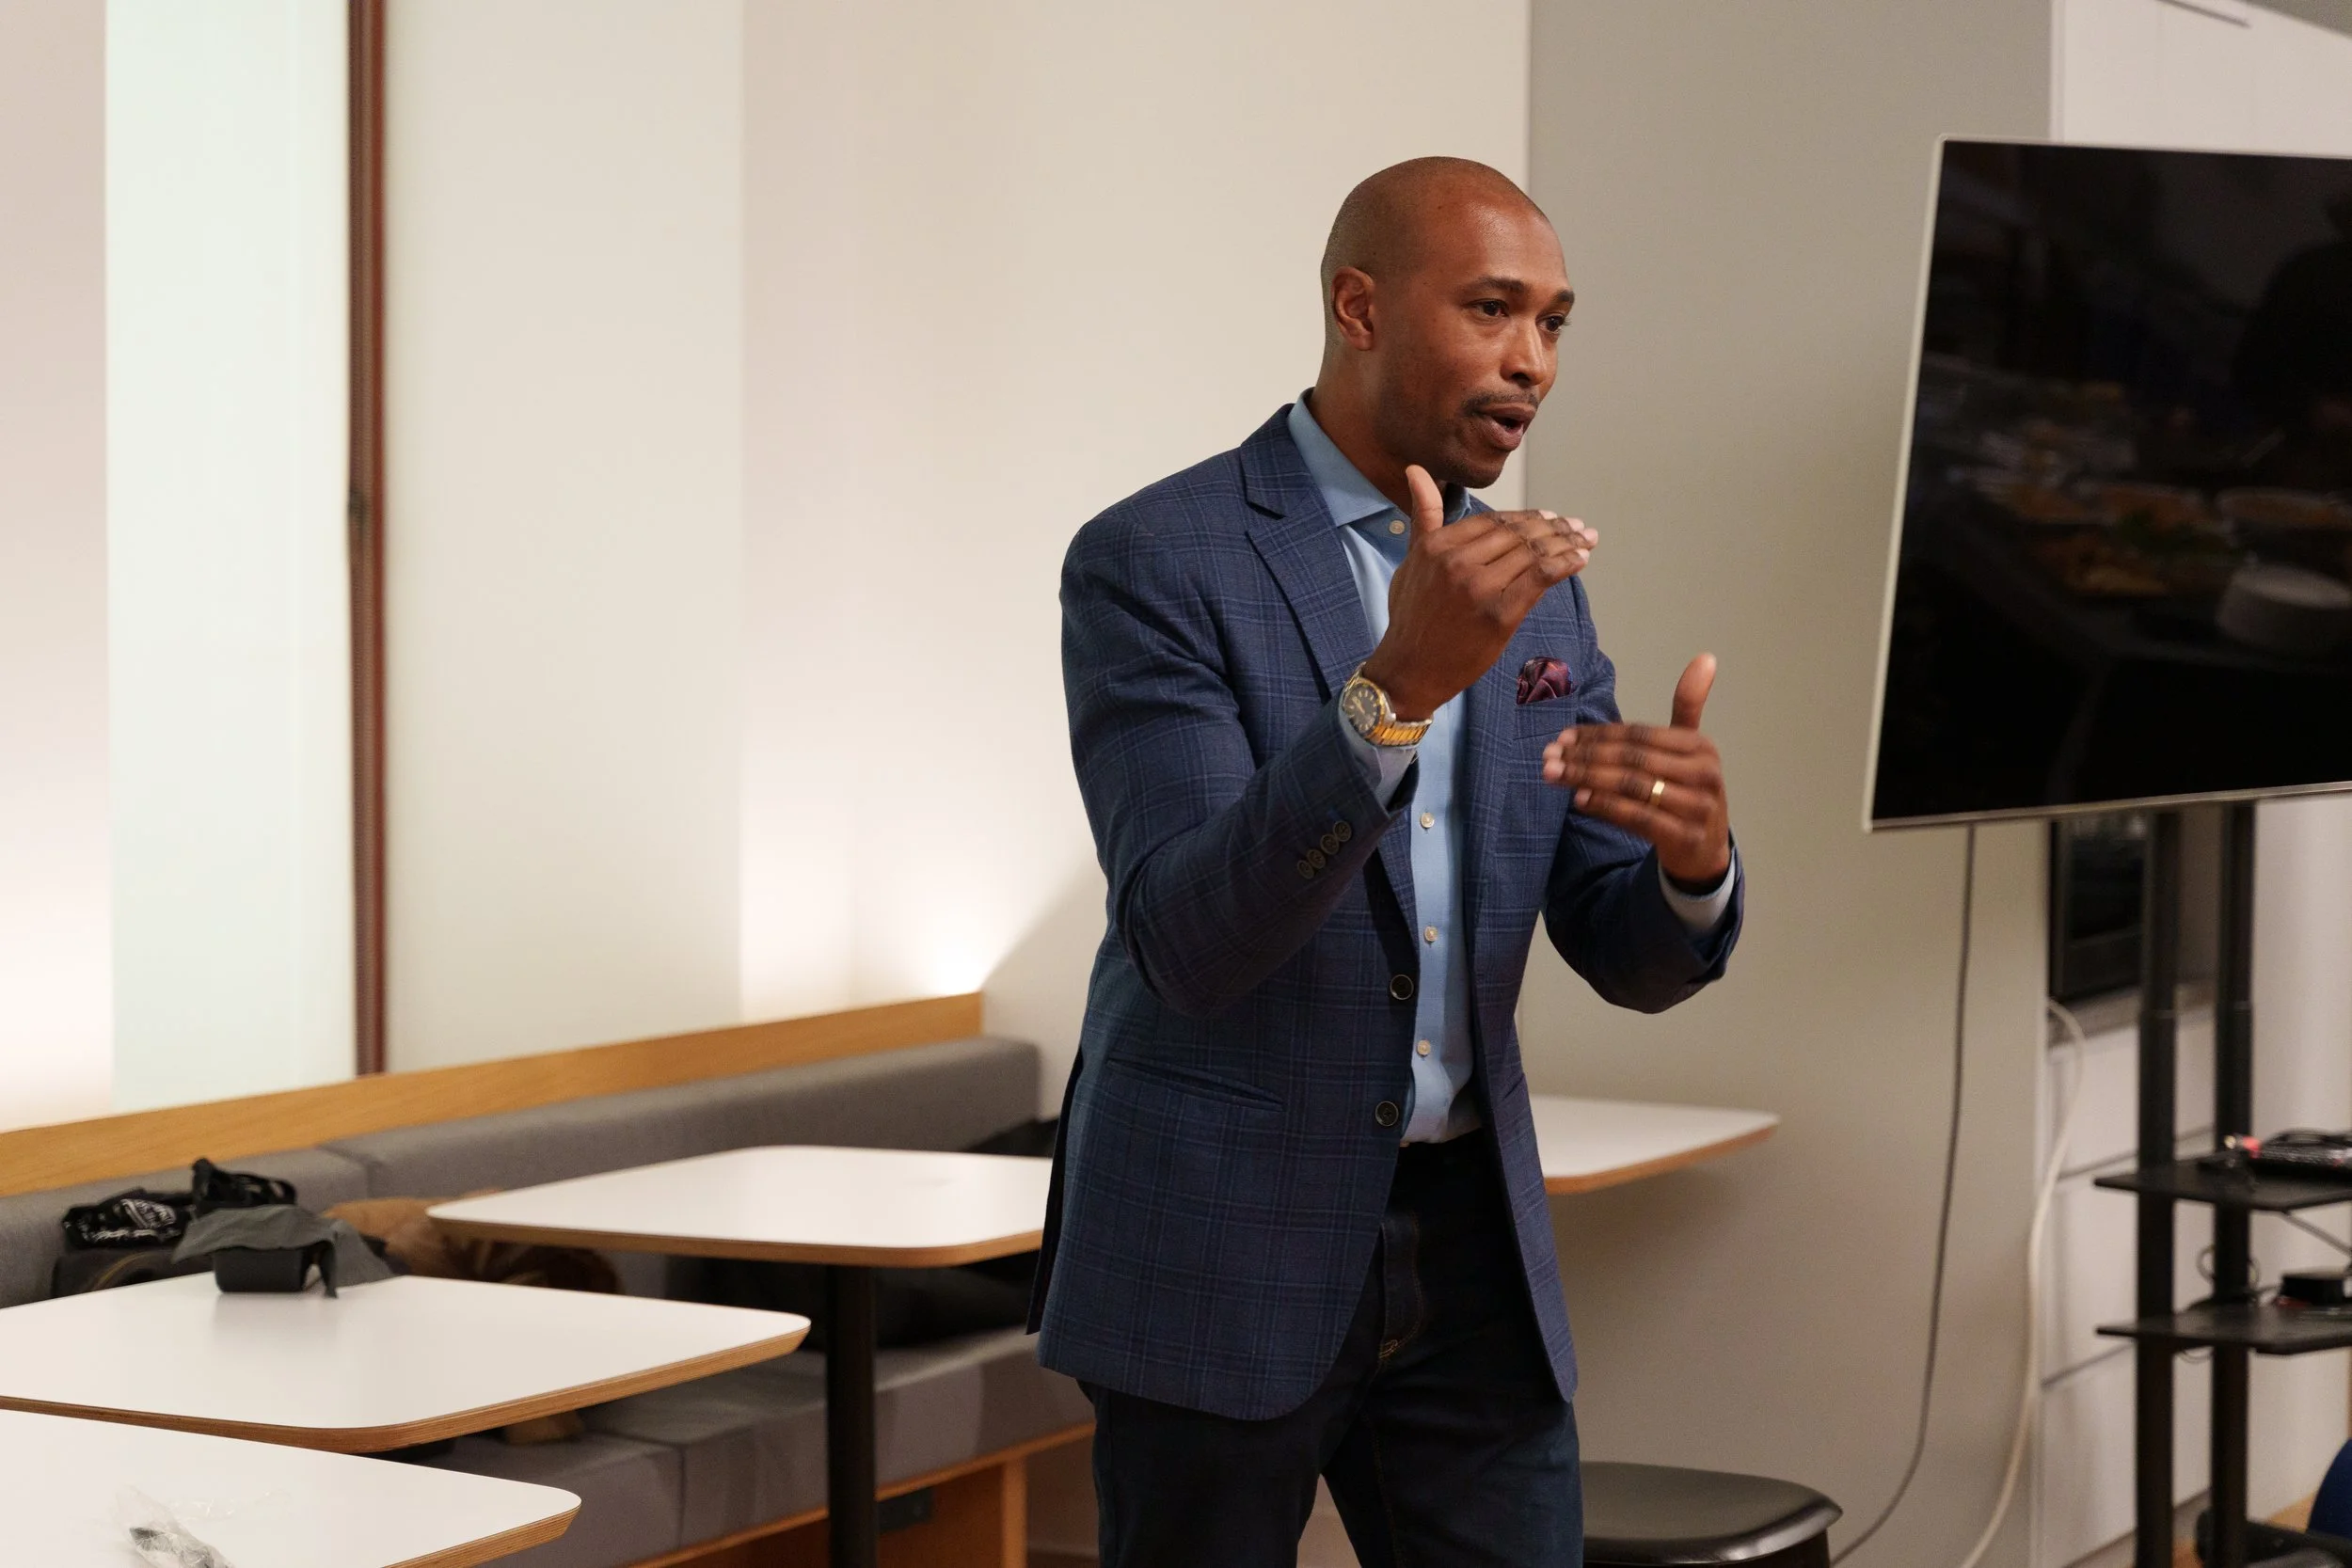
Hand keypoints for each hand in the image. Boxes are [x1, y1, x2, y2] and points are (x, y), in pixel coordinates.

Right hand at [1358, 466, 1595, 719]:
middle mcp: (1458, 561)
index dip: (1528, 517)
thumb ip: (1424, 516)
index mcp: (1438, 545)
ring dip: (1567, 543)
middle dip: (1554, 527)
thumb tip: (1416, 470)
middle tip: (1577, 527)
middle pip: (1518, 534)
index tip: (1550, 517)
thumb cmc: (1411, 616)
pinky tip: (1580, 559)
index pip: (1495, 521)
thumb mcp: (1411, 560)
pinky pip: (1541, 578)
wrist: (1410, 669)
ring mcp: (1480, 587)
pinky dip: (1565, 564)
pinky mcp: (1500, 614)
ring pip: (1534, 552)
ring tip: (1585, 540)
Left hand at [1542, 654, 1731, 885]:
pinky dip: (1605, 806)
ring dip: (1586, 779)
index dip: (1598, 734)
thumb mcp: (1691, 751)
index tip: (1562, 737)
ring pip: (1631, 786)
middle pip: (1632, 759)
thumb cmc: (1688, 792)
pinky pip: (1637, 818)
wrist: (1706, 852)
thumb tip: (1706, 656)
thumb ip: (1688, 707)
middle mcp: (1703, 774)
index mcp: (1700, 747)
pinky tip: (1578, 798)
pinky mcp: (1685, 837)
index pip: (1638, 735)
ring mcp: (1697, 807)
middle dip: (1585, 756)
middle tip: (1548, 756)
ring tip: (1554, 774)